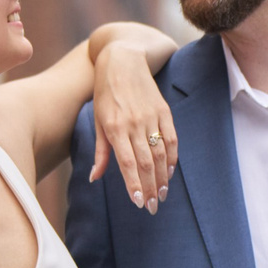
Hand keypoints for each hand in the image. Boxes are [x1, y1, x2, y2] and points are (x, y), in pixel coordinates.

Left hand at [89, 39, 176, 210]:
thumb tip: (94, 178)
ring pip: (160, 154)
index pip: (127, 164)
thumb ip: (100, 151)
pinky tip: (170, 172)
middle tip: (153, 207)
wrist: (122, 59)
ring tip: (162, 195)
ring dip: (162, 178)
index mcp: (115, 127)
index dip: (134, 185)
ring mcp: (151, 117)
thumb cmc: (105, 92)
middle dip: (150, 188)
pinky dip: (172, 157)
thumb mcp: (97, 120)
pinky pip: (171, 138)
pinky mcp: (163, 111)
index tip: (139, 203)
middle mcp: (134, 123)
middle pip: (146, 163)